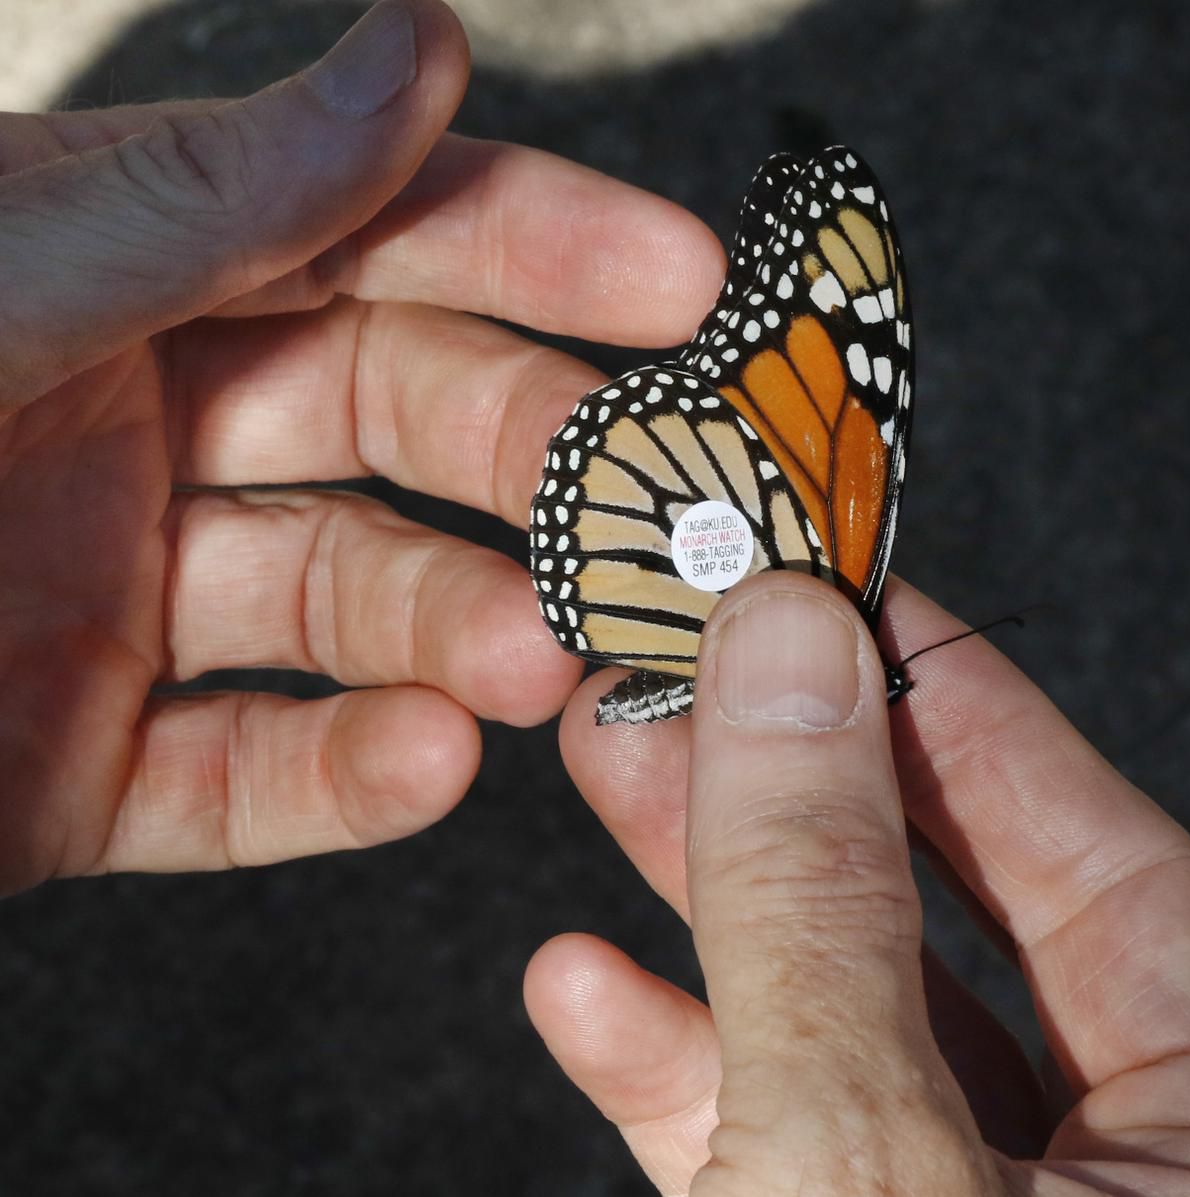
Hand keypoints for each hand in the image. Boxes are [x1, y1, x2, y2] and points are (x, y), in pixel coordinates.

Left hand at [0, 0, 722, 894]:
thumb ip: (220, 183)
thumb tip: (424, 49)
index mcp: (119, 281)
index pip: (378, 235)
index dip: (539, 247)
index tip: (679, 286)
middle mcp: (144, 431)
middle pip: (395, 431)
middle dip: (526, 468)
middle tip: (638, 519)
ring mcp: (125, 606)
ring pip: (344, 611)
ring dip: (458, 637)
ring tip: (534, 666)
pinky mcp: (95, 768)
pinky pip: (250, 771)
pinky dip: (345, 774)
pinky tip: (430, 764)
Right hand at [530, 572, 1189, 1194]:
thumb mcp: (861, 1155)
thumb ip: (820, 908)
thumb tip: (785, 654)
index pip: (1110, 868)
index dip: (968, 715)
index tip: (852, 605)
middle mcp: (1113, 1193)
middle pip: (951, 925)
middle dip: (803, 786)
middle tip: (698, 667)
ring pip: (838, 1021)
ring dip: (708, 899)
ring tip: (611, 771)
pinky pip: (759, 1144)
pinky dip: (668, 1063)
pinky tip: (581, 983)